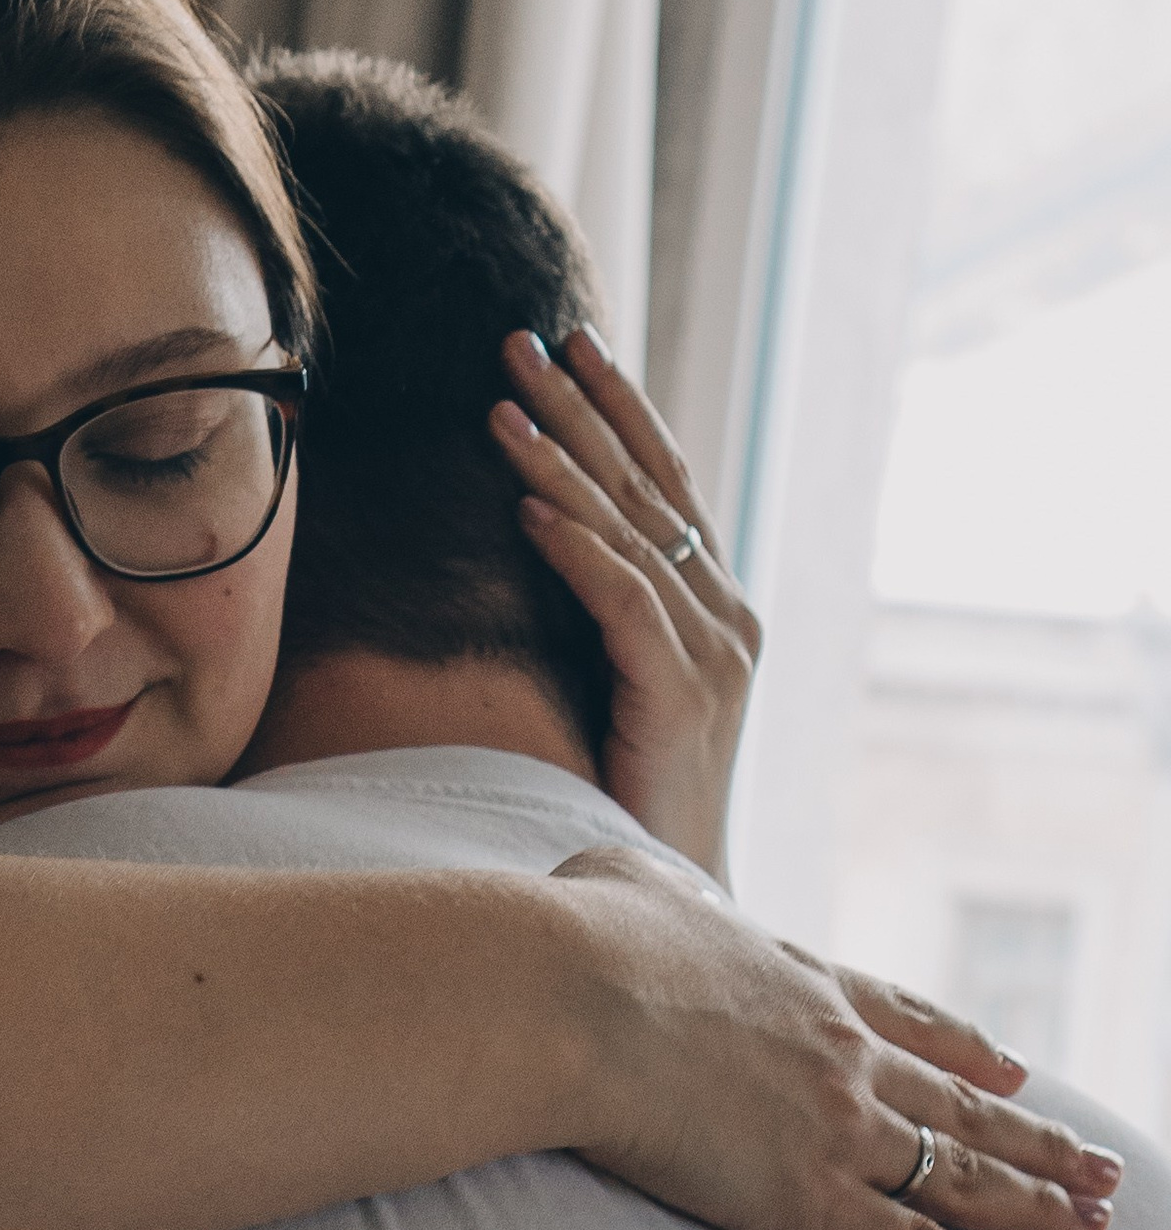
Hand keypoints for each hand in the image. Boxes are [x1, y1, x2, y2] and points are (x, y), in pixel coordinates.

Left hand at [490, 325, 759, 882]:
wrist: (675, 891)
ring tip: (502, 406)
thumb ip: (600, 607)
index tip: (572, 339)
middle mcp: (726, 617)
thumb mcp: (615, 679)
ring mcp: (713, 654)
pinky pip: (623, 604)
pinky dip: (575, 551)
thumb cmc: (627, 792)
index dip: (619, 406)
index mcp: (714, 606)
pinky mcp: (683, 696)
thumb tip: (536, 528)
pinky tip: (527, 511)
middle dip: (581, 408)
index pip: (665, 481)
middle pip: (645, 488)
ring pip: (629, 535)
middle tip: (520, 340)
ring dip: (561, 465)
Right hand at [552, 846, 1120, 1229]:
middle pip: (962, 1105)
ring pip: (965, 1176)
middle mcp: (843, 1056)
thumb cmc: (579, 941)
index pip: (906, 1022)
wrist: (570, 999)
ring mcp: (839, 1127)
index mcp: (802, 983)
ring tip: (1094, 1225)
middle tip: (1098, 1162)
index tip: (1012, 1068)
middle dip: (1037, 1137)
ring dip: (1039, 1203)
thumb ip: (652, 893)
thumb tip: (638, 893)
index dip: (965, 1050)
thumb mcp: (625, 887)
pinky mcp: (814, 1199)